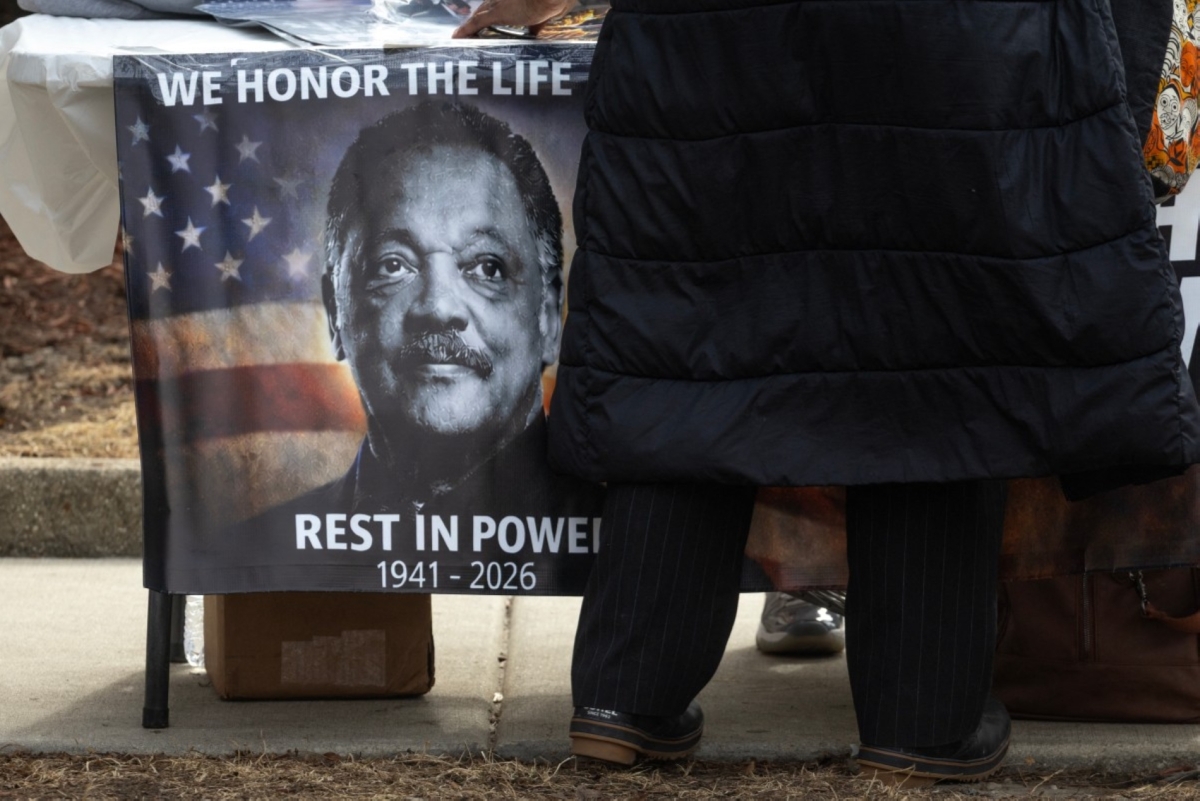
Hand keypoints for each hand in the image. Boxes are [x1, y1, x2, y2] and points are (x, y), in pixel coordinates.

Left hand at [452, 0, 579, 37]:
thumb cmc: (554, 0)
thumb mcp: (547, 14)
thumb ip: (538, 23)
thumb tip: (535, 32)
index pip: (497, 5)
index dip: (490, 12)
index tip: (486, 24)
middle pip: (485, 8)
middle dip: (478, 19)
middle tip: (470, 32)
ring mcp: (498, 4)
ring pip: (478, 14)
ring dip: (470, 26)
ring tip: (460, 37)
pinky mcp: (496, 13)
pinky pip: (475, 22)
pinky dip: (465, 30)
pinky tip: (456, 38)